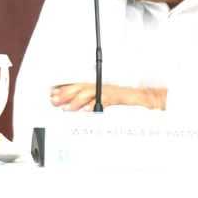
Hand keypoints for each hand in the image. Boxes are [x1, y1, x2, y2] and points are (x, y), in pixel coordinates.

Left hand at [50, 82, 165, 111]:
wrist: (145, 99)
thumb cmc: (126, 101)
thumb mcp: (106, 101)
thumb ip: (92, 104)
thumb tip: (80, 110)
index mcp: (97, 86)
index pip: (77, 86)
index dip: (64, 90)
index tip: (53, 94)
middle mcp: (101, 86)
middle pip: (79, 88)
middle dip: (65, 95)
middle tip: (54, 101)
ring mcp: (108, 91)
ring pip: (88, 93)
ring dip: (76, 101)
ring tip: (66, 109)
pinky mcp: (117, 96)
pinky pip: (104, 100)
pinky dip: (94, 105)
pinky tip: (86, 111)